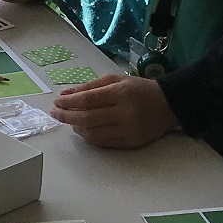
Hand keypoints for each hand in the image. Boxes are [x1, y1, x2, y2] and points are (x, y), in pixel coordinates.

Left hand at [49, 73, 179, 148]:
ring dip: (76, 127)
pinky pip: (103, 143)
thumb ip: (89, 87)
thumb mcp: (115, 80)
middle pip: (87, 118)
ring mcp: (128, 130)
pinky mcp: (131, 143)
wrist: (167, 104)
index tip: (56, 102)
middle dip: (67, 116)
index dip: (69, 102)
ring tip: (69, 120)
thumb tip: (65, 95)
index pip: (88, 100)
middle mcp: (125, 113)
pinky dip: (89, 136)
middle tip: (55, 113)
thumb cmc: (138, 89)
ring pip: (93, 133)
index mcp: (121, 93)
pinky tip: (82, 129)